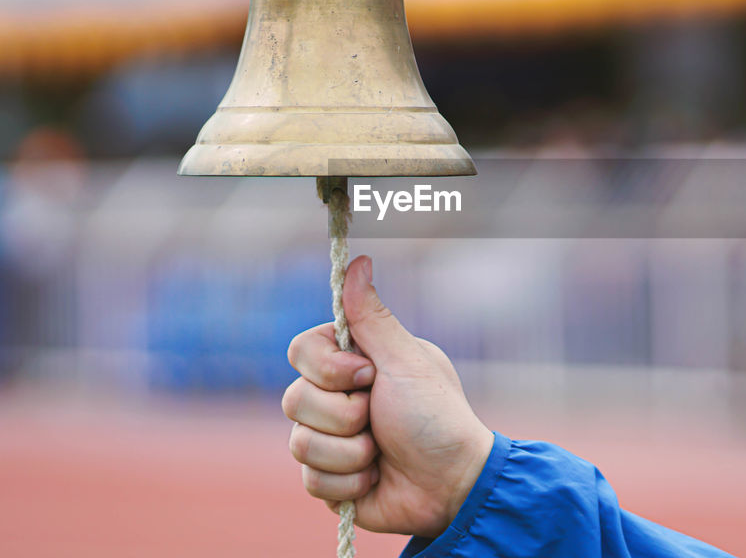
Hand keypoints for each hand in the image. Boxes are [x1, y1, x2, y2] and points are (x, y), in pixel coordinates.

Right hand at [282, 255, 493, 536]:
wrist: (452, 484)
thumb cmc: (436, 417)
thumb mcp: (405, 360)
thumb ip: (372, 316)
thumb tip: (358, 261)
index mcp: (352, 363)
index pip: (300, 351)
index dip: (328, 369)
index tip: (368, 376)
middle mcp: (335, 398)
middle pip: (293, 399)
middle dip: (344, 415)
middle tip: (380, 418)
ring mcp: (329, 439)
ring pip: (299, 443)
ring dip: (350, 452)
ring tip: (382, 452)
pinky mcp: (329, 480)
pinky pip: (311, 480)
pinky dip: (349, 482)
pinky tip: (375, 478)